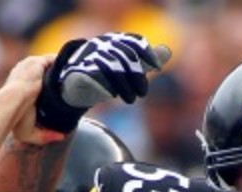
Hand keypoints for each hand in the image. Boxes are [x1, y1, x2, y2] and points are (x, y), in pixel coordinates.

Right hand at [4, 55, 68, 146]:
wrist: (10, 103)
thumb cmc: (15, 118)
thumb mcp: (28, 132)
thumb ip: (45, 135)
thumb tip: (62, 136)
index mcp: (20, 86)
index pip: (37, 83)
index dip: (52, 88)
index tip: (65, 96)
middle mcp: (24, 73)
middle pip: (46, 71)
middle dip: (60, 77)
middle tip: (76, 86)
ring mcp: (30, 66)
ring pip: (51, 64)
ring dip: (64, 68)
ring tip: (79, 75)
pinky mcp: (37, 63)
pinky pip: (54, 59)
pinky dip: (64, 63)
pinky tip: (75, 68)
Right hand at [36, 33, 170, 132]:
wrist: (74, 84)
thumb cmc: (106, 74)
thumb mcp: (128, 67)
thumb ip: (146, 59)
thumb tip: (167, 52)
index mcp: (114, 42)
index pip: (134, 42)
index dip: (146, 54)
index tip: (157, 68)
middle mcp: (101, 45)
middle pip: (125, 57)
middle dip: (137, 77)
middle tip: (141, 94)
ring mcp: (88, 57)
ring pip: (111, 68)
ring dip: (124, 86)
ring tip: (130, 99)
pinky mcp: (77, 71)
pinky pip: (94, 77)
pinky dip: (105, 87)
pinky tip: (110, 95)